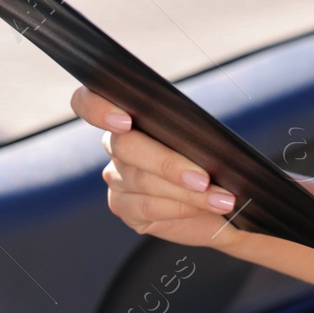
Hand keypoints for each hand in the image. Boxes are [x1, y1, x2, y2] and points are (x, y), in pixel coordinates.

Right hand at [71, 86, 242, 250]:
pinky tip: (208, 206)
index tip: (125, 121)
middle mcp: (116, 146)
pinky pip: (147, 208)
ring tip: (222, 197)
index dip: (97, 108)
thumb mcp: (207, 139)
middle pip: (126, 147)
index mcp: (129, 116)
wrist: (224, 203)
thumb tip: (203, 133)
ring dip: (187, 191)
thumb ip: (192, 130)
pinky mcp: (124, 208)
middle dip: (168, 163)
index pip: (88, 103)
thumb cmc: (216, 161)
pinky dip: (182, 207)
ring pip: (142, 181)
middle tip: (203, 178)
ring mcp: (117, 179)